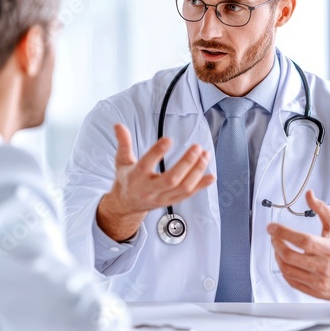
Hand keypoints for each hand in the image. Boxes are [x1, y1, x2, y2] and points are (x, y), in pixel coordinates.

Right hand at [97, 123, 214, 241]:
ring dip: (197, 172)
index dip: (156, 153)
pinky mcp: (171, 201)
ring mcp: (162, 197)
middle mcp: (149, 189)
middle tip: (196, 147)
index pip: (145, 165)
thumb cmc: (127, 180)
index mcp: (135, 178)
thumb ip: (123, 143)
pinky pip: (189, 195)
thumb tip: (118, 125)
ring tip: (205, 155)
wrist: (127, 205)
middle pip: (170, 179)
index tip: (168, 139)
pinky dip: (201, 186)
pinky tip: (211, 176)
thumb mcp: (121, 161)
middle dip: (186, 163)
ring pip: (183, 187)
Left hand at [267, 190, 329, 301]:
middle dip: (276, 244)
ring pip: (287, 269)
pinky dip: (283, 269)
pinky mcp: (313, 291)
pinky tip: (283, 261)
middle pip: (290, 256)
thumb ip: (321, 210)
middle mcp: (322, 266)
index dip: (284, 233)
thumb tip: (309, 195)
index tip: (272, 227)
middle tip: (273, 236)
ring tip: (277, 247)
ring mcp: (317, 281)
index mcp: (328, 249)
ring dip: (277, 256)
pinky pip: (291, 281)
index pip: (302, 240)